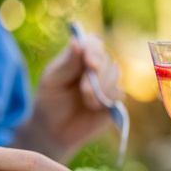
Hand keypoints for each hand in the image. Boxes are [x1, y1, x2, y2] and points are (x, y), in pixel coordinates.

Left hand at [28, 34, 123, 156]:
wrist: (55, 130)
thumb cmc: (50, 100)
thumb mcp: (52, 81)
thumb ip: (66, 63)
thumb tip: (77, 41)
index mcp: (80, 56)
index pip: (94, 43)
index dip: (95, 50)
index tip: (90, 63)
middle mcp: (97, 65)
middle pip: (107, 58)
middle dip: (97, 75)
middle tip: (84, 90)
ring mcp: (107, 81)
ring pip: (115, 74)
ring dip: (102, 87)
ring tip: (86, 100)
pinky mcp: (115, 98)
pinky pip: (119, 93)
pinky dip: (108, 99)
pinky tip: (94, 107)